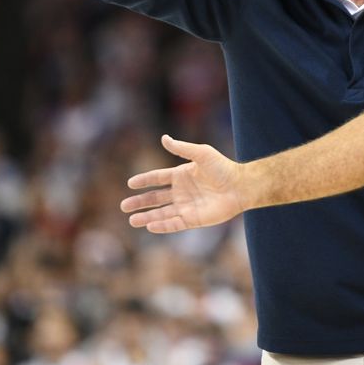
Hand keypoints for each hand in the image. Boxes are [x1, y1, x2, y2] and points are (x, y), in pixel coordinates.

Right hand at [121, 135, 247, 232]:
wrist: (240, 186)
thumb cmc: (223, 168)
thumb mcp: (201, 153)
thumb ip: (181, 148)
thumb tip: (163, 138)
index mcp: (181, 175)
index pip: (157, 178)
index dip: (144, 180)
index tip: (131, 183)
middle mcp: (182, 192)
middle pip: (156, 198)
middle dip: (140, 202)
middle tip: (124, 206)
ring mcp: (187, 206)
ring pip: (162, 213)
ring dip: (147, 217)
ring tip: (132, 221)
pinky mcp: (194, 219)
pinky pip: (174, 224)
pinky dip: (162, 226)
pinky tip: (150, 226)